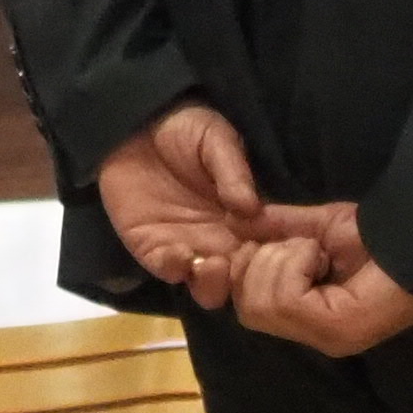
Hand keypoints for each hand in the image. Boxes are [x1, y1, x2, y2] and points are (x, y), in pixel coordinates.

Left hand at [96, 102, 265, 291]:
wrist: (134, 124)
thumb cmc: (183, 128)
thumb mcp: (216, 140)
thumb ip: (234, 173)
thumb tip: (252, 208)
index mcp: (245, 220)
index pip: (267, 251)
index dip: (275, 259)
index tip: (278, 254)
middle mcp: (221, 242)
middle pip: (242, 281)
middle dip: (246, 283)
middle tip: (243, 264)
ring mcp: (188, 248)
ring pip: (208, 288)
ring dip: (214, 285)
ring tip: (214, 265)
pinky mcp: (153, 249)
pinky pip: (168, 271)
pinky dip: (176, 268)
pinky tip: (179, 253)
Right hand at [227, 222, 412, 357]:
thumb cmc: (380, 235)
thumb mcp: (316, 227)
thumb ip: (276, 229)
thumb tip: (235, 222)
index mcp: (304, 315)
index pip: (242, 307)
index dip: (239, 269)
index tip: (261, 240)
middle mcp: (311, 335)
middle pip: (246, 308)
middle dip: (260, 263)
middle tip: (302, 247)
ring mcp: (324, 336)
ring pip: (259, 303)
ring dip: (281, 260)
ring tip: (316, 251)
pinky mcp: (335, 329)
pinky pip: (286, 298)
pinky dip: (296, 263)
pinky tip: (322, 256)